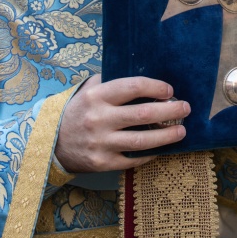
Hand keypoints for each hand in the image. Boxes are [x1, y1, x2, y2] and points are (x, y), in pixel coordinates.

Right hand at [54, 75, 189, 172]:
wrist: (51, 143)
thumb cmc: (78, 111)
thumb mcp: (88, 90)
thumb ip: (111, 81)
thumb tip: (144, 75)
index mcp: (97, 96)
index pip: (133, 87)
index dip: (155, 87)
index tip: (170, 90)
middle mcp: (99, 119)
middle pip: (142, 115)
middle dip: (170, 111)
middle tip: (186, 108)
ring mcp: (101, 143)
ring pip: (141, 141)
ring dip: (166, 136)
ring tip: (182, 131)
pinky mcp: (103, 163)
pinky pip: (133, 159)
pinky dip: (149, 154)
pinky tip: (161, 149)